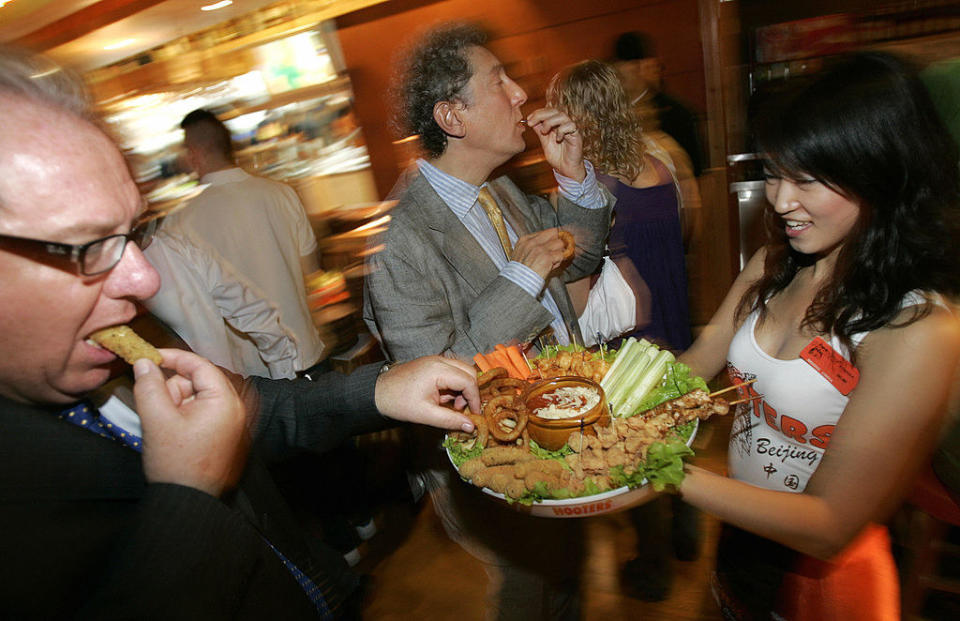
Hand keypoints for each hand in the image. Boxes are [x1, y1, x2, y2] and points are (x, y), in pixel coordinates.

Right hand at [133, 349, 249, 497]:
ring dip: (178, 404)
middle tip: (160, 411)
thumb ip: (149, 386)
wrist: (186, 500)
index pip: (200, 364)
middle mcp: (236, 407)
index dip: (173, 357)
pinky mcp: (225, 431)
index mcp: (225, 401)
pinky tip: (177, 433)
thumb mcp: (156, 419)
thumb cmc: (175, 464)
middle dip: (174, 390)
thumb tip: (144, 362)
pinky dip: (185, 414)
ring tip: (169, 428)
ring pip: (197, 395)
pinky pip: (202, 410)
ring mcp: (233, 420)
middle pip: (198, 380)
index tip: (150, 357)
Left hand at [374, 355, 480, 431]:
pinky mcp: (431, 363)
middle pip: (469, 371)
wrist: (376, 392)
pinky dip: (454, 384)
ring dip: (462, 388)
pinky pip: (452, 370)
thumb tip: (472, 427)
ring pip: (462, 370)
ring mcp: (435, 360)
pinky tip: (443, 398)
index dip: (475, 399)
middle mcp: (439, 360)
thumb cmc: (398, 402)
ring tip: (450, 405)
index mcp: (438, 370)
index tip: (474, 415)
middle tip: (461, 409)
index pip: (468, 381)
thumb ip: (450, 420)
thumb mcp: (426, 415)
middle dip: (470, 391)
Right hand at [512, 227, 568, 278]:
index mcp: (525, 240)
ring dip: (559, 252)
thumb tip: (548, 245)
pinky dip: (559, 261)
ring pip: (560, 243)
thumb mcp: (521, 254)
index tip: (550, 246)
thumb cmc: (519, 271)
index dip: (550, 239)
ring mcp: (540, 249)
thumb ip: (533, 247)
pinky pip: (561, 254)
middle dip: (556, 242)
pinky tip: (552, 266)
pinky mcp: (547, 257)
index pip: (546, 232)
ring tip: (553, 260)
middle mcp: (532, 242)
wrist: (518, 282)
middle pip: (554, 233)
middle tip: (555, 252)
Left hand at [525, 107, 585, 180]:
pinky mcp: (576, 135)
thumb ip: (539, 131)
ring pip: (562, 116)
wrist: (565, 169)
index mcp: (556, 124)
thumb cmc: (557, 156)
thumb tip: (530, 121)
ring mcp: (570, 129)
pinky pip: (571, 126)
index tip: (528, 120)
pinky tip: (558, 139)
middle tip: (531, 122)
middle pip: (554, 110)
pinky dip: (562, 130)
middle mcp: (563, 124)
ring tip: (544, 132)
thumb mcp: (544, 142)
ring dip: (550, 122)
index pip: (547, 111)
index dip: (537, 113)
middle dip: (540, 115)